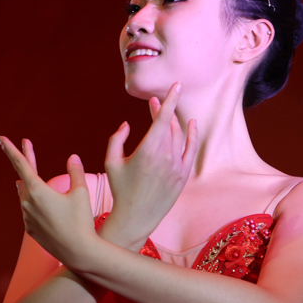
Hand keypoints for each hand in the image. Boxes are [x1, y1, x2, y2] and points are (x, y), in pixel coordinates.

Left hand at [0, 138, 99, 272]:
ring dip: (29, 184)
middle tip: (24, 145)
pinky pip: (29, 211)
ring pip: (25, 195)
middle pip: (23, 177)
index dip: (12, 150)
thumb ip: (75, 172)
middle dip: (25, 160)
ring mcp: (27, 218)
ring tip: (28, 175)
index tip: (1, 139)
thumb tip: (72, 157)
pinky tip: (38, 203)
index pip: (21, 164)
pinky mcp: (30, 230)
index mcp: (38, 190)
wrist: (78, 252)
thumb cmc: (81, 221)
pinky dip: (33, 203)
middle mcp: (28, 203)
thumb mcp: (81, 192)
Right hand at [102, 84, 197, 248]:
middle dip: (162, 110)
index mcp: (147, 150)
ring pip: (178, 136)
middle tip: (154, 102)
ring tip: (163, 115)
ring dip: (171, 122)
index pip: (163, 118)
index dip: (170, 100)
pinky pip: (190, 149)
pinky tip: (191, 124)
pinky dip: (192, 135)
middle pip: (169, 124)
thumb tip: (127, 124)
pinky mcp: (183, 175)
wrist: (136, 217)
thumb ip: (116, 139)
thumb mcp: (111, 162)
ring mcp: (177, 166)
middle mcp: (166, 156)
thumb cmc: (120, 189)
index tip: (176, 85)